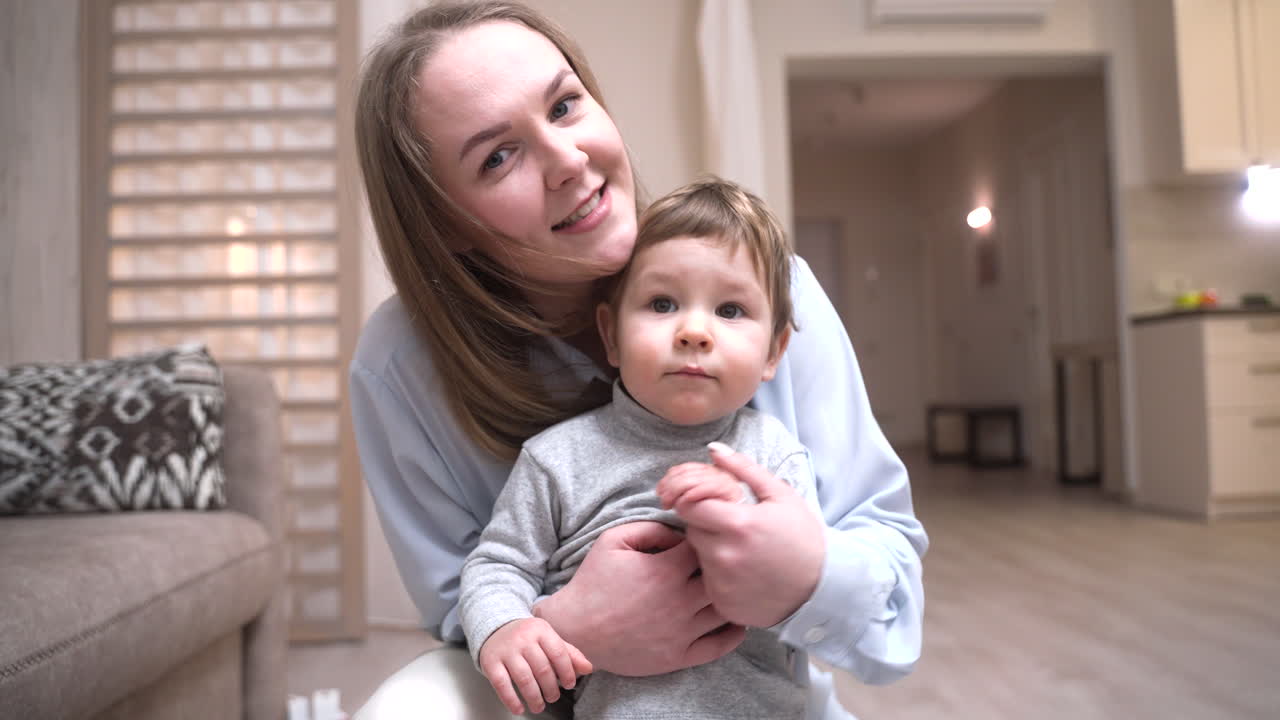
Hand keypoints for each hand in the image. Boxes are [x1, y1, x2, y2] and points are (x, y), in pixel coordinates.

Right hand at [477, 617, 591, 714]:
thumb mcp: (548, 638)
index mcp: (540, 630)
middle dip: (551, 688)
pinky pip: (501, 684)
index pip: (558, 653)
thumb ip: (569, 653)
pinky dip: (511, 700)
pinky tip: (519, 708)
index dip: (567, 672)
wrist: (495, 627)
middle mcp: (523, 638)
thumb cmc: (527, 637)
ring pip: (524, 678)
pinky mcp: (490, 662)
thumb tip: (588, 668)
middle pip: (542, 669)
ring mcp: (506, 650)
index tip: (570, 685)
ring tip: (539, 706)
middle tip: (553, 697)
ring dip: (534, 697)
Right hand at [533, 521, 744, 676]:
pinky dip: (734, 632)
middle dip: (724, 568)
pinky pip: (720, 646)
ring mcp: (681, 632)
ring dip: (731, 597)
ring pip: (727, 611)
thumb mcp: (613, 540)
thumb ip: (652, 528)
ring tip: (729, 589)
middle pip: (724, 578)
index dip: (709, 541)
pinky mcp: (678, 657)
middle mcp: (678, 602)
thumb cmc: (593, 582)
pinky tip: (733, 619)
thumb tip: (682, 532)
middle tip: (719, 565)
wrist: (574, 630)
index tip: (703, 542)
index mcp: (665, 570)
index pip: (707, 547)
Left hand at [672, 443, 824, 627]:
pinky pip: (707, 582)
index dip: (699, 501)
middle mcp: (725, 556)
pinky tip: (743, 572)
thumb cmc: (803, 537)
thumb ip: (743, 469)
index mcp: (738, 524)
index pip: (688, 505)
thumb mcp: (780, 495)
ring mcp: (722, 583)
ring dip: (711, 548)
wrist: (823, 587)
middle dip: (706, 523)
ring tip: (741, 549)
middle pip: (691, 530)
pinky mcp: (723, 604)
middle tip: (732, 527)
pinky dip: (718, 575)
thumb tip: (712, 449)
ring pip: (697, 556)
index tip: (714, 504)